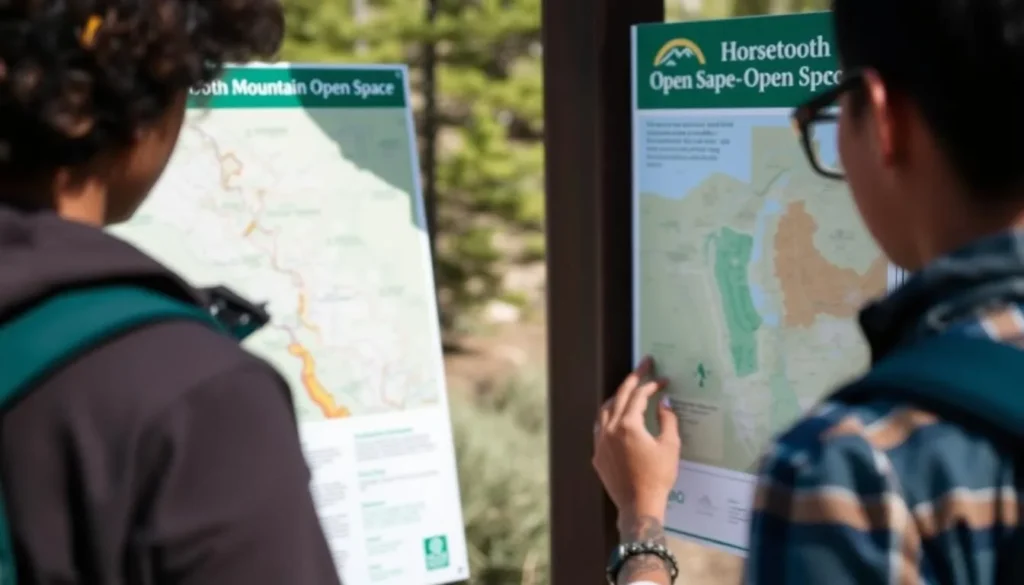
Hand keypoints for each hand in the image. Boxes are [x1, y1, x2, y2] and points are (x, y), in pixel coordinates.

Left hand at [592, 357, 680, 527]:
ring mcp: (600, 442)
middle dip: (633, 378)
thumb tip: (664, 402)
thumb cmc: (657, 477)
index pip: (639, 396)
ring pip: (605, 410)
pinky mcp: (598, 455)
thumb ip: (667, 420)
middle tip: (644, 366)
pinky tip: (616, 418)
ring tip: (629, 390)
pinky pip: (600, 428)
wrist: (638, 506)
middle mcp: (609, 429)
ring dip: (618, 397)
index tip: (663, 380)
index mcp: (627, 425)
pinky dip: (609, 416)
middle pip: (620, 396)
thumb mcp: (670, 447)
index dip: (652, 385)